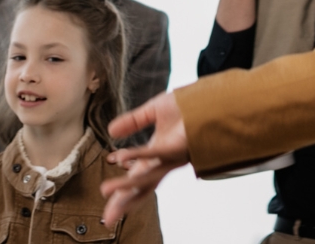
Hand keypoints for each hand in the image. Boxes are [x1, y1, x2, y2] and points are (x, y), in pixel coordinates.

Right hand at [102, 93, 190, 225]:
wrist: (209, 95)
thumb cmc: (187, 105)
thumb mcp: (152, 111)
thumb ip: (132, 122)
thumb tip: (110, 131)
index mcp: (157, 155)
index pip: (136, 178)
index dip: (122, 195)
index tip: (109, 212)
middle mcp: (165, 160)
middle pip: (141, 186)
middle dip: (124, 202)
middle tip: (107, 218)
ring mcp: (172, 156)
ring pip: (146, 174)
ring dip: (125, 183)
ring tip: (105, 190)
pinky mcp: (178, 145)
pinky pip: (154, 153)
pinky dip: (137, 155)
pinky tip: (120, 158)